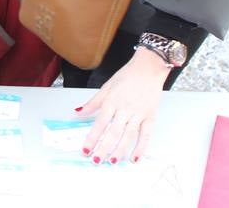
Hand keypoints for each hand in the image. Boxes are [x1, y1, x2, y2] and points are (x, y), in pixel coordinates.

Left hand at [76, 47, 171, 163]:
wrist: (148, 68)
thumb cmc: (127, 76)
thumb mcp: (107, 87)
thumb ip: (93, 102)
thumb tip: (78, 111)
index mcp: (111, 102)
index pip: (99, 123)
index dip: (92, 138)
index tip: (85, 150)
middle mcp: (124, 109)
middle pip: (113, 132)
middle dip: (104, 148)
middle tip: (97, 160)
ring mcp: (138, 114)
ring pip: (128, 135)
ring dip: (121, 150)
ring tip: (113, 161)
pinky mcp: (150, 116)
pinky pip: (146, 135)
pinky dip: (141, 147)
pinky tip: (135, 158)